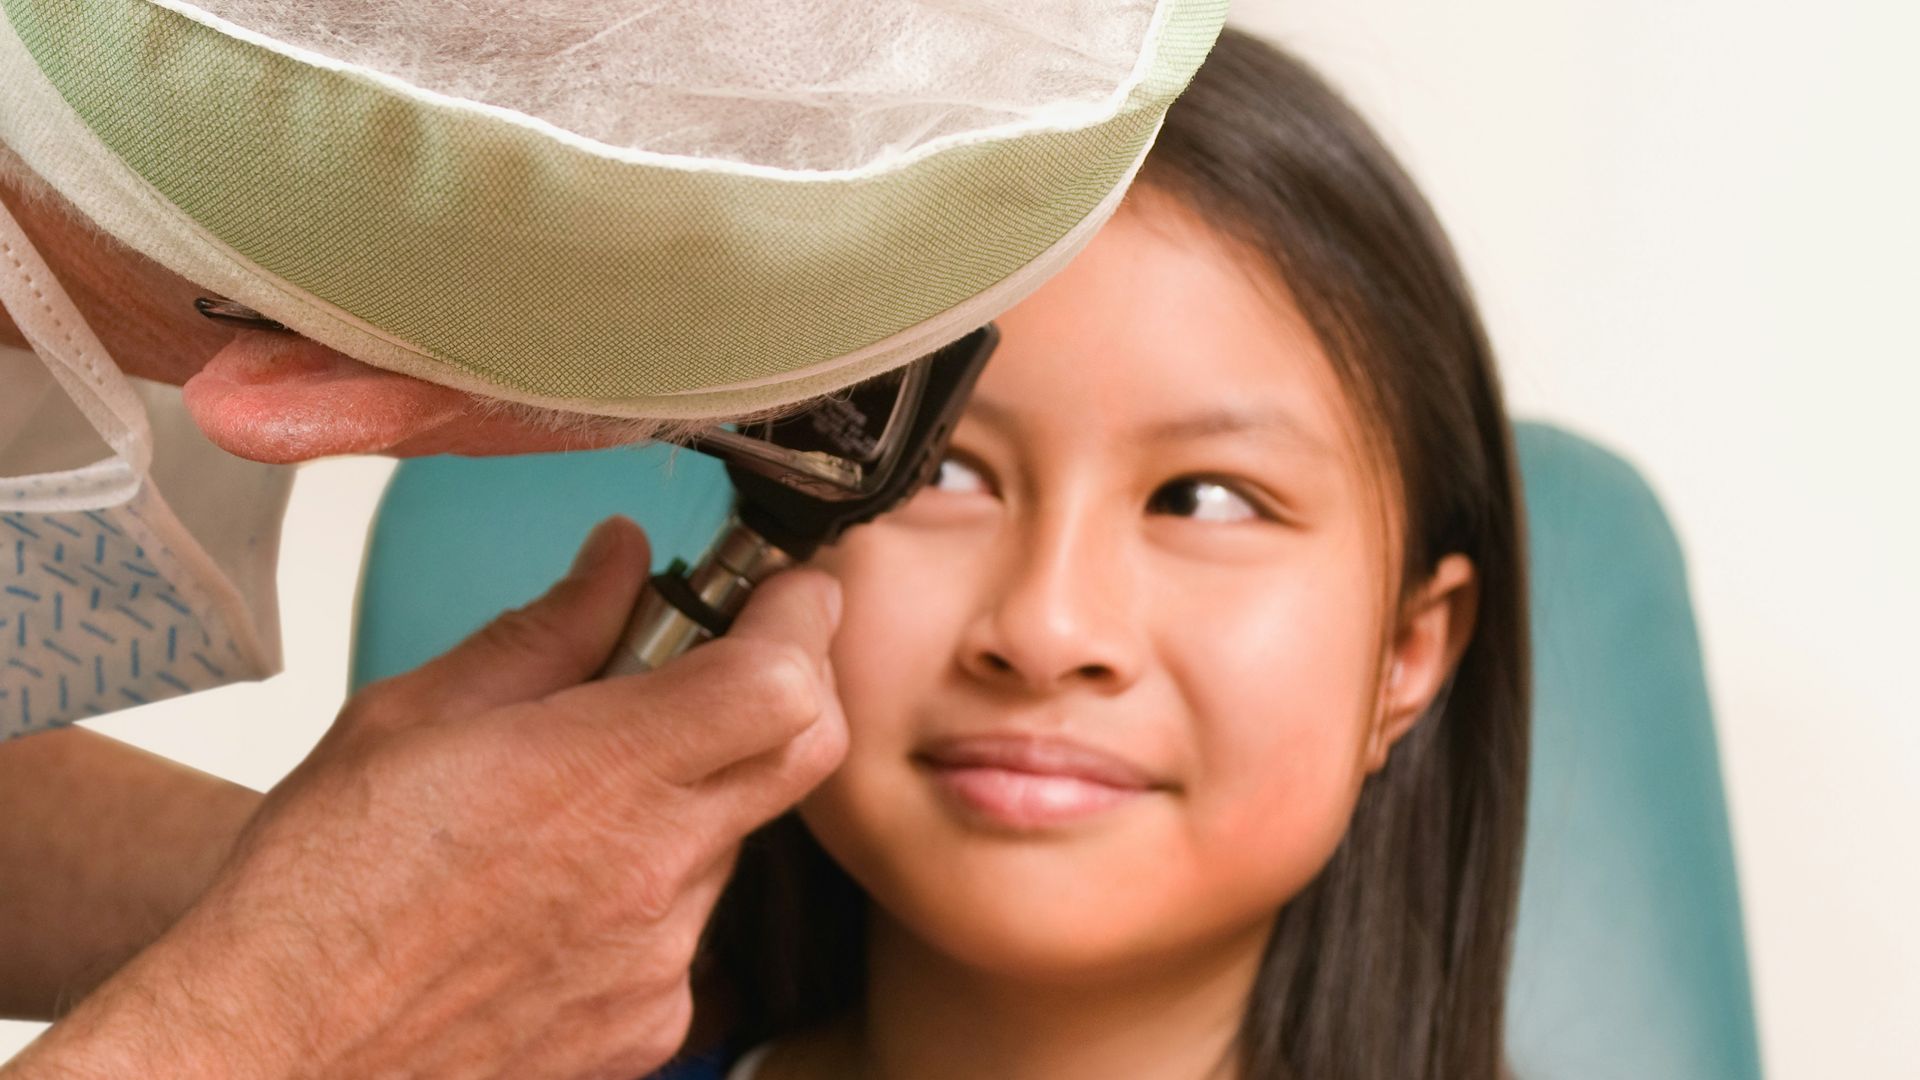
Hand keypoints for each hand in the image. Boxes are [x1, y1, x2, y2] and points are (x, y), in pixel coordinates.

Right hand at [5, 517, 846, 1078]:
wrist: (271, 1056)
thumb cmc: (315, 896)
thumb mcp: (410, 717)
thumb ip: (547, 631)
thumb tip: (618, 560)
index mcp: (600, 775)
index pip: (782, 680)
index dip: (801, 620)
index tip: (783, 593)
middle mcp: (655, 872)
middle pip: (801, 752)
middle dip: (782, 688)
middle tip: (717, 661)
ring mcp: (661, 961)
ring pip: (734, 840)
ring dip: (691, 797)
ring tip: (572, 803)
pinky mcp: (650, 1025)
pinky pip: (688, 931)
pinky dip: (650, 890)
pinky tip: (557, 891)